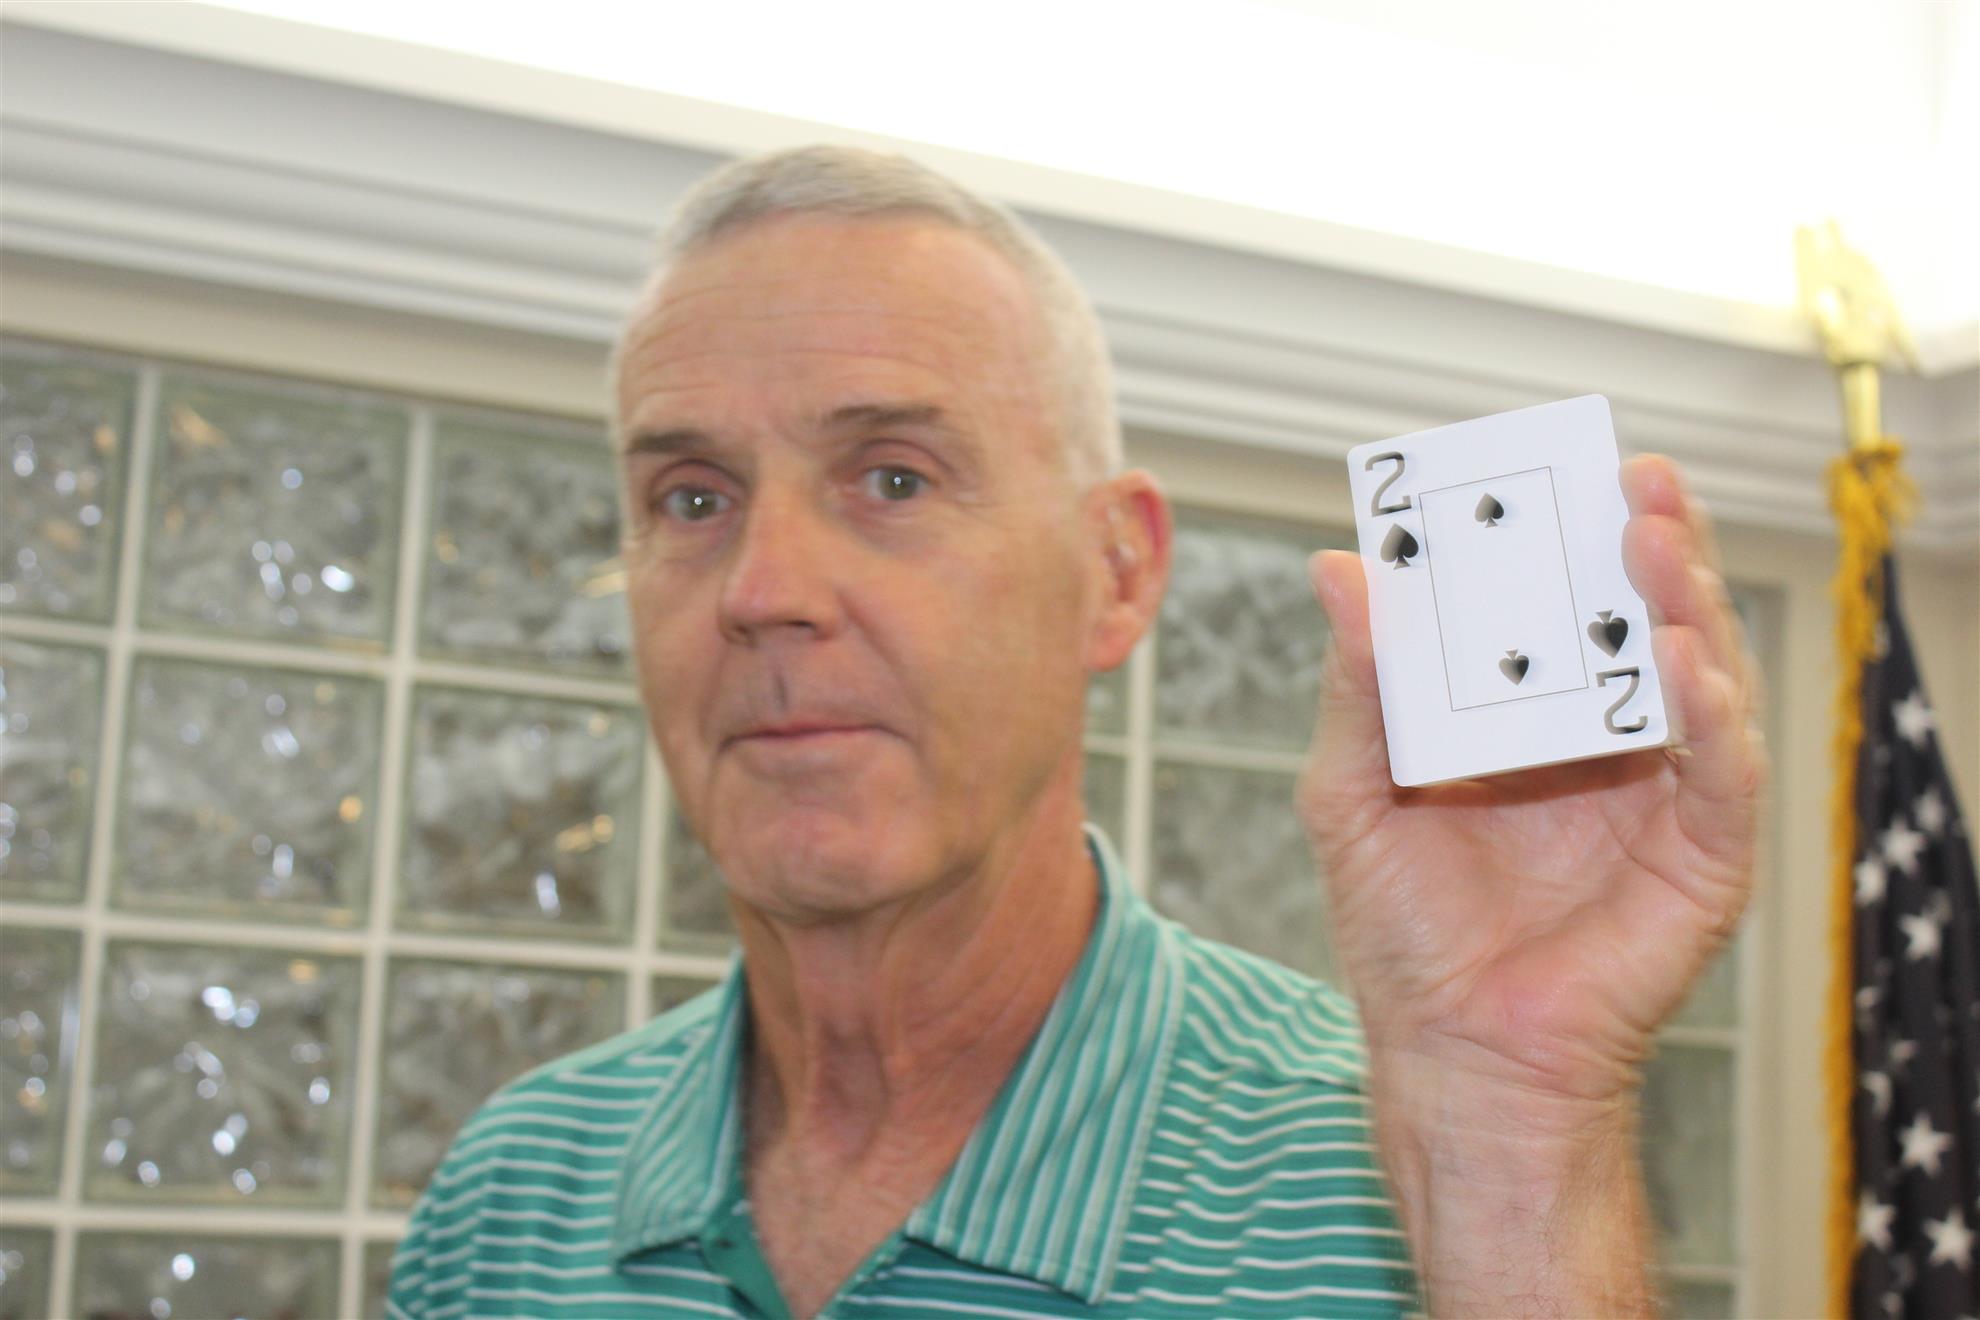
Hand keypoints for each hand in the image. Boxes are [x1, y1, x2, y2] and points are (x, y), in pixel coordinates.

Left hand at [1297, 453, 1765, 1104]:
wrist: (1451, 1052)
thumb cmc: (1401, 929)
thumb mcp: (1351, 789)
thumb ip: (1357, 683)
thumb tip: (1337, 566)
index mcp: (1521, 715)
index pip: (1551, 602)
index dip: (1555, 532)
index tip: (1540, 466)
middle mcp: (1598, 740)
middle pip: (1636, 618)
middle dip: (1639, 540)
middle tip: (1628, 473)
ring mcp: (1658, 793)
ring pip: (1695, 673)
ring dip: (1682, 601)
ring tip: (1654, 538)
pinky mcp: (1702, 856)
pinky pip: (1721, 771)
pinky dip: (1709, 712)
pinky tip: (1683, 659)